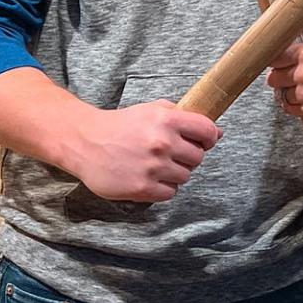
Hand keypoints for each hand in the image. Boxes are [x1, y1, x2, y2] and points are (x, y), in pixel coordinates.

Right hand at [55, 99, 221, 202]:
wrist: (85, 142)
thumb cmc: (121, 125)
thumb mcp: (151, 110)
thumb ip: (182, 117)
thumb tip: (217, 133)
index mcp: (166, 120)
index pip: (207, 131)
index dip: (209, 138)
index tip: (203, 142)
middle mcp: (162, 143)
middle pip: (198, 157)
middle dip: (187, 156)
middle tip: (170, 154)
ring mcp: (153, 167)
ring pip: (185, 176)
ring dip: (175, 173)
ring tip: (156, 166)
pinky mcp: (143, 188)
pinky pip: (170, 192)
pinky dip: (163, 188)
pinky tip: (149, 177)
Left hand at [267, 25, 302, 119]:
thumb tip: (290, 31)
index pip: (274, 58)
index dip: (275, 61)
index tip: (278, 63)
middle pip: (273, 78)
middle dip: (280, 76)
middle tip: (289, 75)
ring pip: (281, 94)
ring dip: (288, 91)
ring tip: (301, 87)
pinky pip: (288, 108)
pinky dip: (293, 104)